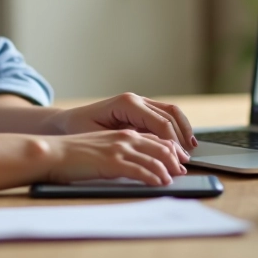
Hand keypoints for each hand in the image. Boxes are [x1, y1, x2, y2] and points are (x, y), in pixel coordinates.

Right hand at [41, 130, 187, 185]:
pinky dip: (154, 177)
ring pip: (154, 158)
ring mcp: (119, 149)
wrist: (53, 152)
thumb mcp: (101, 145)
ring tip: (175, 178)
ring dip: (168, 169)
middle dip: (175, 159)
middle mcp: (124, 137)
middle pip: (160, 146)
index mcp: (122, 132)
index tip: (178, 159)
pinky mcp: (112, 162)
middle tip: (183, 170)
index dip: (171, 148)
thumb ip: (119, 149)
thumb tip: (135, 160)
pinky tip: (159, 183)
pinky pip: (140, 170)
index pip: (155, 137)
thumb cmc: (74, 153)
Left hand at [53, 92, 196, 152]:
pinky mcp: (141, 110)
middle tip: (187, 157)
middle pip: (169, 115)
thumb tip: (147, 149)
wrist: (67, 122)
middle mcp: (136, 99)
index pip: (158, 121)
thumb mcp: (97, 136)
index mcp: (127, 103)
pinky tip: (181, 142)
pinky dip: (176, 128)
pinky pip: (164, 116)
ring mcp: (139, 102)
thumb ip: (123, 141)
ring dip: (183, 129)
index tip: (178, 158)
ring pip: (171, 112)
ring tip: (191, 149)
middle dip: (181, 136)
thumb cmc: (78, 129)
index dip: (171, 141)